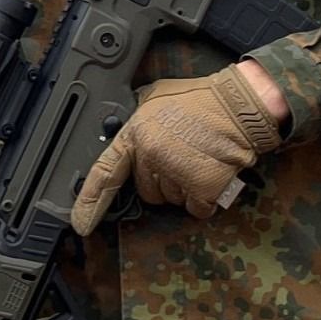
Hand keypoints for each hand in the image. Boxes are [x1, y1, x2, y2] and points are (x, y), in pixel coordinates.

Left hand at [70, 65, 283, 236]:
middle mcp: (153, 155)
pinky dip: (205, 197)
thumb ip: (138, 119)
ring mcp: (177, 173)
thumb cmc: (201, 99)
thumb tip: (127, 134)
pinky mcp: (202, 187)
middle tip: (181, 155)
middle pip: (146, 190)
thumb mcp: (155, 97)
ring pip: (171, 200)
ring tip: (198, 158)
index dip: (90, 200)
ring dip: (184, 187)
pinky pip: (196, 208)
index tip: (80, 222)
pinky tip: (211, 172)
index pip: (106, 172)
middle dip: (161, 179)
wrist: (239, 104)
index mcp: (137, 133)